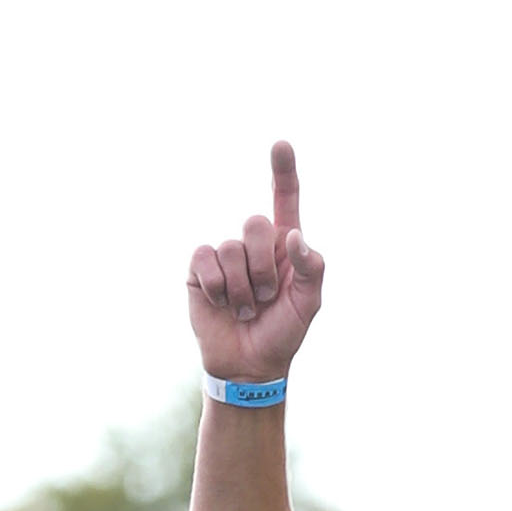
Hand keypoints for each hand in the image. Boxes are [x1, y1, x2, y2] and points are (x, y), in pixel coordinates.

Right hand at [187, 140, 327, 385]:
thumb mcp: (308, 304)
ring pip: (232, 249)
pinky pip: (207, 260)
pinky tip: (222, 304)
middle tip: (267, 298)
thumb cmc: (282, 333)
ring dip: (243, 288)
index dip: (283, 172)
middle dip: (265, 267)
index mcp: (284, 246)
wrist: (248, 365)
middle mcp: (253, 244)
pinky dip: (218, 288)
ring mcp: (226, 254)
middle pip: (256, 224)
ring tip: (246, 309)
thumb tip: (293, 236)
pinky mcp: (200, 268)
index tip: (281, 144)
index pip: (284, 200)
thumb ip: (312, 268)